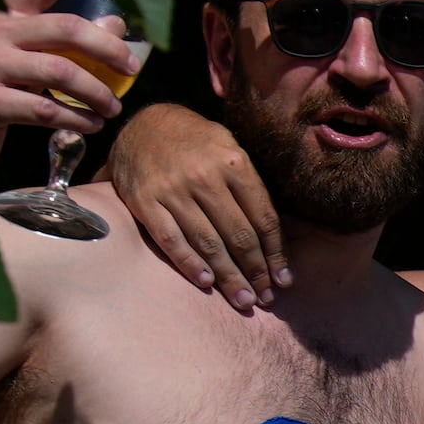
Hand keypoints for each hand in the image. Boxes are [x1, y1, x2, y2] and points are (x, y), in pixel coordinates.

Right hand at [0, 0, 143, 167]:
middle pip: (67, 28)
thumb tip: (118, 25)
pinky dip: (78, 119)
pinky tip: (93, 125)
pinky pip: (46, 109)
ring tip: (112, 108)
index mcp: (7, 12)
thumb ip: (66, 40)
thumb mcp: (27, 54)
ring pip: (61, 71)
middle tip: (132, 69)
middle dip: (109, 49)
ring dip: (98, 93)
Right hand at [110, 98, 287, 311]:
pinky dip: (189, 264)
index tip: (283, 279)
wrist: (141, 123)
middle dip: (255, 272)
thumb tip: (275, 235)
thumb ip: (250, 184)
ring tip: (243, 300)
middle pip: (239, 236)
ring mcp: (172, 190)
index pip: (264, 219)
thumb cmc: (195, 141)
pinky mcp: (144, 201)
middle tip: (265, 298)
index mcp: (233, 162)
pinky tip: (206, 282)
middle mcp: (204, 177)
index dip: (276, 254)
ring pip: (208, 243)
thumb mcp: (229, 146)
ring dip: (229, 277)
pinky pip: (171, 240)